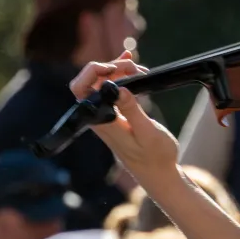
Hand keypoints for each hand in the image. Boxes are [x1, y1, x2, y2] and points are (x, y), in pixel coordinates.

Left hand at [69, 53, 177, 180]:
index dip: (93, 72)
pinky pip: (112, 89)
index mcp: (103, 122)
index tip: (117, 68)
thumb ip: (132, 111)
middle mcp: (99, 117)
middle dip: (110, 67)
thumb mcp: (148, 133)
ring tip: (140, 69)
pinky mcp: (115, 114)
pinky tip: (131, 65)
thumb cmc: (155, 156)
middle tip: (135, 67)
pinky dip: (121, 75)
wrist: (158, 173)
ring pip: (102, 83)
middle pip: (91, 81)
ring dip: (118, 70)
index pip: (81, 90)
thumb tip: (118, 88)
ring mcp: (106, 115)